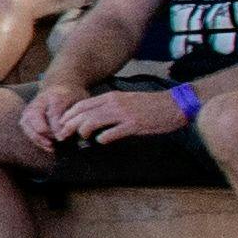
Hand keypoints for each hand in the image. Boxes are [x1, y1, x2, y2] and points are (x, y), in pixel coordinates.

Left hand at [35, 83, 184, 147]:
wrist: (175, 104)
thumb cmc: (151, 105)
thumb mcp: (126, 101)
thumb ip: (109, 108)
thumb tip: (92, 118)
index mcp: (111, 97)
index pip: (82, 105)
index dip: (69, 115)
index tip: (61, 125)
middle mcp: (114, 103)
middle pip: (83, 113)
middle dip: (69, 125)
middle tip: (62, 136)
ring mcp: (123, 114)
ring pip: (93, 121)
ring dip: (83, 131)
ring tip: (81, 138)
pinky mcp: (134, 124)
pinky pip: (112, 133)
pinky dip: (103, 138)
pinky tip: (101, 141)